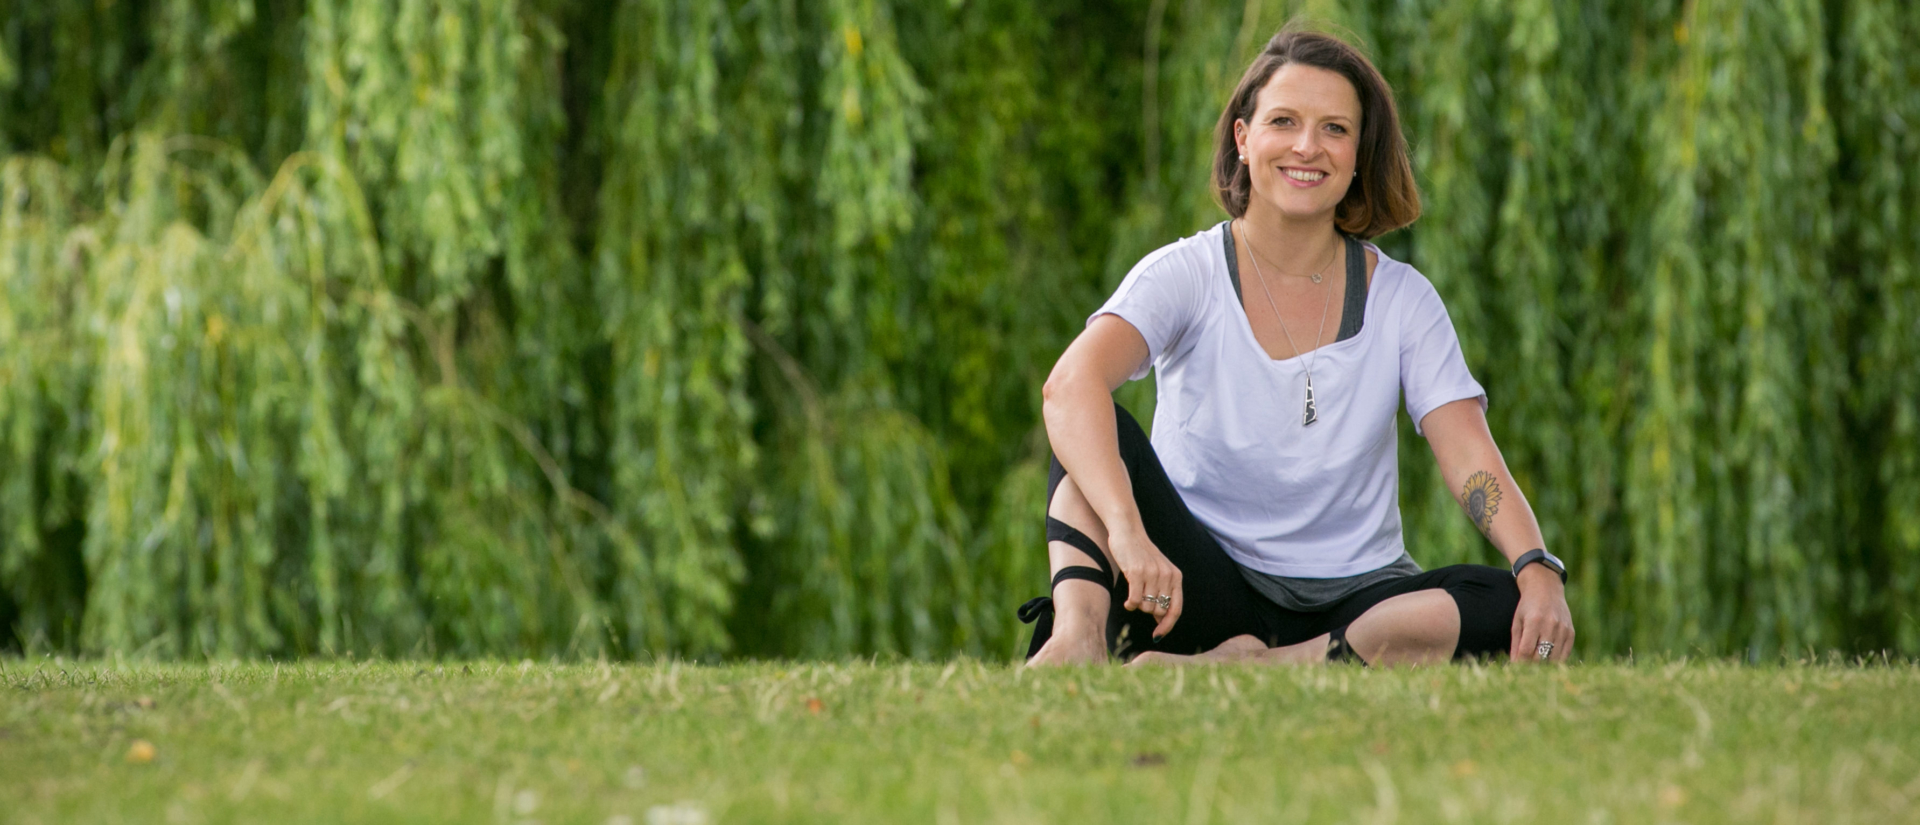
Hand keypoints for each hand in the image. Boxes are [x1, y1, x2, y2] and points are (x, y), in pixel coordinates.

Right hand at [1109, 525, 1182, 639]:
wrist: (1128, 531)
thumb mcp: (1158, 572)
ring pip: (1146, 607)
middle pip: (1158, 611)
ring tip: (1133, 594)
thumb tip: (1161, 620)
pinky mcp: (1136, 572)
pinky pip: (1135, 600)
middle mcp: (1166, 575)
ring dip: (1138, 606)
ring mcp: (1152, 574)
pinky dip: (1130, 604)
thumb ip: (1163, 594)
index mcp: (1175, 577)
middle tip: (1140, 599)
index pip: (1175, 609)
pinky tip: (1127, 601)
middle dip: (1148, 611)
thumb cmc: (1141, 555)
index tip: (1157, 635)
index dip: (1167, 626)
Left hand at [1510, 565, 1573, 662]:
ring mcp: (1563, 629)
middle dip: (1530, 667)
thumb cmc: (1527, 606)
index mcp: (1534, 621)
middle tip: (1524, 672)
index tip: (1514, 670)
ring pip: (1554, 659)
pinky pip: (1565, 654)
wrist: (1546, 588)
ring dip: (1543, 666)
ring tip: (1534, 668)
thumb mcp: (1517, 622)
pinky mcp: (1571, 633)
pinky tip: (1547, 662)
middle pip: (1540, 657)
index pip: (1526, 651)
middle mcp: (1551, 625)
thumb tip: (1514, 665)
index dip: (1519, 664)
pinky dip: (1555, 661)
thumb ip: (1516, 644)